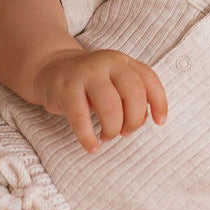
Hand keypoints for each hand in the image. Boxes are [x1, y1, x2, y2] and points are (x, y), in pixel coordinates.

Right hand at [31, 48, 166, 152]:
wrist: (50, 68)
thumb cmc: (89, 83)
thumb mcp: (113, 82)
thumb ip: (130, 96)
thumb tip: (142, 119)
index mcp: (123, 62)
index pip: (149, 79)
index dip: (159, 103)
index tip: (159, 123)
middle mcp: (108, 62)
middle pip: (133, 93)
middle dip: (134, 120)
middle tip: (125, 132)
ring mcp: (86, 73)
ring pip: (110, 105)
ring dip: (113, 128)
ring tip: (107, 136)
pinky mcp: (66, 87)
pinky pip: (80, 116)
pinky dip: (88, 136)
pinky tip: (92, 147)